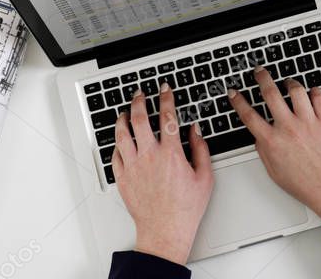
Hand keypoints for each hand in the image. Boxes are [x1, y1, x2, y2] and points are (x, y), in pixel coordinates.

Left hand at [113, 85, 213, 264]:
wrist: (165, 230)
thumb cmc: (185, 207)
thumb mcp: (205, 176)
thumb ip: (200, 149)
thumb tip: (195, 130)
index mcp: (171, 154)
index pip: (167, 117)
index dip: (166, 99)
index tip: (165, 90)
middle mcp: (149, 157)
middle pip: (139, 119)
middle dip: (139, 102)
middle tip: (140, 95)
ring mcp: (133, 167)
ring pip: (122, 135)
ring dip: (122, 119)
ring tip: (125, 112)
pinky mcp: (123, 179)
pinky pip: (116, 155)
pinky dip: (117, 144)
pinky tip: (120, 140)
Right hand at [228, 71, 320, 225]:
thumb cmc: (306, 185)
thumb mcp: (275, 172)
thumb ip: (264, 152)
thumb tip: (259, 137)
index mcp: (273, 142)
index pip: (249, 115)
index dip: (238, 101)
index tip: (234, 92)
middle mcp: (289, 128)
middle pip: (271, 94)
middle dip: (262, 78)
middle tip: (259, 71)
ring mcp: (308, 122)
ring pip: (296, 90)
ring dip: (290, 82)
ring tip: (288, 82)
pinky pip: (319, 97)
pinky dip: (314, 91)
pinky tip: (312, 92)